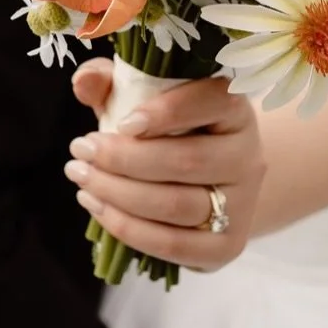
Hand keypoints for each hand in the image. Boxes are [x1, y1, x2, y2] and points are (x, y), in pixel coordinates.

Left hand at [67, 61, 264, 271]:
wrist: (213, 184)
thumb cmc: (171, 133)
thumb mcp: (144, 100)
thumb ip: (113, 83)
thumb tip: (86, 80)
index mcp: (234, 110)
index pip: (210, 102)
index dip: (166, 112)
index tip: (122, 122)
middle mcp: (247, 156)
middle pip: (185, 161)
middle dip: (122, 158)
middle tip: (80, 150)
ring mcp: (242, 205)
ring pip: (175, 205)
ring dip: (117, 193)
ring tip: (82, 178)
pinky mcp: (226, 246)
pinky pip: (172, 244)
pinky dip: (127, 228)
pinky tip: (97, 206)